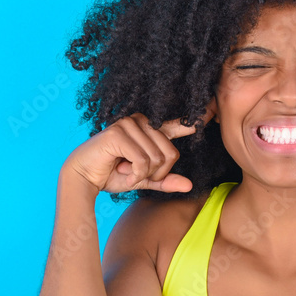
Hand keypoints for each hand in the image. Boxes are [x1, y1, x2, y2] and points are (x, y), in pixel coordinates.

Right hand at [64, 99, 215, 193]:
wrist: (83, 178)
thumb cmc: (112, 175)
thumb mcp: (144, 179)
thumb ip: (165, 180)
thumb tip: (189, 185)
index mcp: (149, 129)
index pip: (177, 124)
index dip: (194, 119)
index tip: (212, 109)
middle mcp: (141, 122)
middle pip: (170, 153)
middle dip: (156, 173)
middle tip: (135, 173)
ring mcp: (129, 124)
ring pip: (158, 159)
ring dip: (143, 175)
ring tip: (125, 170)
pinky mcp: (118, 133)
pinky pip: (143, 161)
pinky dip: (134, 174)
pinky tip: (120, 169)